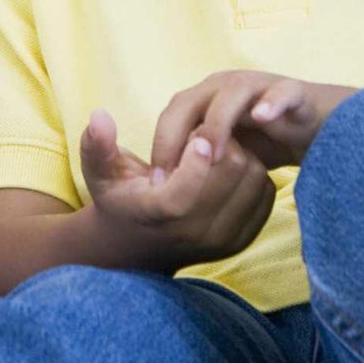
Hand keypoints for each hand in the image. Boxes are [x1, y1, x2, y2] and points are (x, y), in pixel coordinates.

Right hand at [78, 108, 275, 274]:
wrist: (138, 246)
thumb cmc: (118, 198)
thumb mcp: (99, 171)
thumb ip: (96, 144)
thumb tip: (99, 116)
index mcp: (158, 215)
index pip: (186, 193)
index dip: (197, 158)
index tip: (196, 135)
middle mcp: (194, 234)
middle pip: (231, 174)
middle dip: (221, 143)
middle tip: (201, 136)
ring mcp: (221, 240)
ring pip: (254, 179)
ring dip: (241, 155)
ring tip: (216, 151)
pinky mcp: (242, 240)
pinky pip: (267, 194)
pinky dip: (254, 174)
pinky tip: (231, 168)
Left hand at [150, 70, 355, 174]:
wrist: (320, 126)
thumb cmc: (266, 140)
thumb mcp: (227, 152)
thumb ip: (200, 161)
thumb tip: (163, 189)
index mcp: (207, 100)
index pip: (172, 115)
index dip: (161, 145)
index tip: (156, 183)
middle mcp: (228, 88)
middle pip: (191, 99)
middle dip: (179, 134)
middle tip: (174, 172)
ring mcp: (260, 86)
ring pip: (231, 93)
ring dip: (218, 121)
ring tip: (212, 154)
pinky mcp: (294, 92)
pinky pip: (281, 92)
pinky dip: (271, 101)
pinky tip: (263, 117)